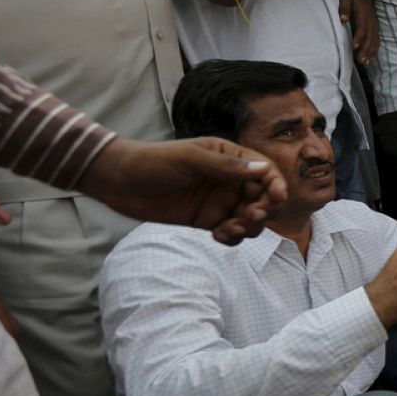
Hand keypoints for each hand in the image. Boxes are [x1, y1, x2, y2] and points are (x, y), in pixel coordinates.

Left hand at [77, 137, 289, 244]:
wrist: (119, 182)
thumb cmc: (153, 161)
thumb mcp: (190, 159)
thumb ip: (226, 166)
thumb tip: (263, 169)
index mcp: (230, 158)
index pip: (266, 171)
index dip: (276, 184)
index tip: (277, 198)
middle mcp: (230, 180)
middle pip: (264, 198)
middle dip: (264, 209)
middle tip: (250, 216)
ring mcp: (220, 202)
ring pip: (251, 218)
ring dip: (249, 226)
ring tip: (230, 228)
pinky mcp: (208, 221)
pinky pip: (232, 233)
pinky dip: (232, 237)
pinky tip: (218, 235)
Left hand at [339, 0, 379, 65]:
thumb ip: (344, 9)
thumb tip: (343, 20)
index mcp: (364, 14)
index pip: (362, 28)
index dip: (359, 38)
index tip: (354, 47)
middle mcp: (371, 21)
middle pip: (370, 37)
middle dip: (365, 49)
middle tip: (360, 60)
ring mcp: (374, 26)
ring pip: (374, 41)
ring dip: (370, 52)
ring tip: (364, 63)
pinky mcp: (375, 29)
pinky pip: (376, 41)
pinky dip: (373, 51)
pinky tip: (368, 60)